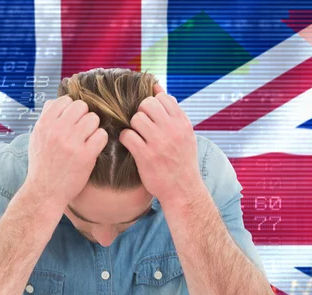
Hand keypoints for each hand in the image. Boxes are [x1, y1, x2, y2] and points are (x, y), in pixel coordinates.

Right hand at [25, 95, 107, 208]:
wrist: (45, 192)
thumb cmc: (42, 165)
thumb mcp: (36, 138)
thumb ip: (46, 119)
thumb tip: (56, 101)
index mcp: (44, 124)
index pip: (65, 100)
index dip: (71, 109)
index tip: (72, 121)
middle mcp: (57, 131)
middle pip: (81, 106)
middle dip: (84, 116)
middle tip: (82, 131)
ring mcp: (72, 143)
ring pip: (94, 118)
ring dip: (93, 128)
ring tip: (87, 140)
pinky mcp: (85, 155)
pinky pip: (102, 135)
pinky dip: (100, 140)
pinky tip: (93, 148)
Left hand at [119, 84, 202, 205]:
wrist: (183, 189)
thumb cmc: (181, 160)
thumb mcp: (185, 134)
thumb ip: (172, 112)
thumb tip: (157, 88)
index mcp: (182, 122)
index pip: (162, 97)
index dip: (153, 103)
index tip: (151, 116)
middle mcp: (172, 130)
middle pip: (147, 104)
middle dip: (140, 112)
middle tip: (141, 126)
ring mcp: (159, 142)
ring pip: (136, 118)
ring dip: (132, 126)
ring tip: (137, 136)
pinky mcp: (146, 156)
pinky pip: (127, 135)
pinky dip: (125, 139)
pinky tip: (131, 145)